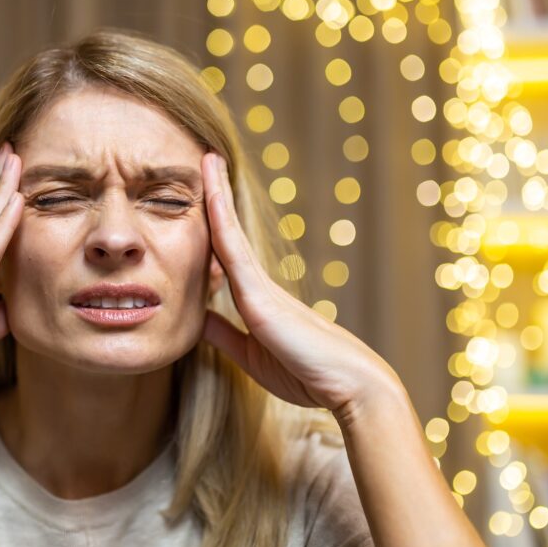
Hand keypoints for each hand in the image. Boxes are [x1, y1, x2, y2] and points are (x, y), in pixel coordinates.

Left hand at [199, 152, 400, 415]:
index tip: (202, 196)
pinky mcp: (261, 297)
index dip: (212, 224)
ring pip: (229, 232)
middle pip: (227, 232)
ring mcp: (260, 286)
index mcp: (255, 299)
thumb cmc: (306, 374)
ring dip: (217, 195)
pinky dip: (220, 220)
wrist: (349, 386)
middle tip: (206, 159)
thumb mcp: (250, 355)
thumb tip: (198, 318)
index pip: (224, 254)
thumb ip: (225, 335)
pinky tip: (211, 195)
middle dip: (216, 196)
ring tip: (208, 160)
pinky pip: (233, 250)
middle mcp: (258, 285)